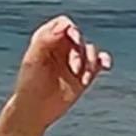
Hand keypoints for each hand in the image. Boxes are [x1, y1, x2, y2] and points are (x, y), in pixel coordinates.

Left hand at [11, 15, 111, 132]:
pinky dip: (103, 61)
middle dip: (79, 52)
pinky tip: (106, 66)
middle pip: (79, 38)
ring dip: (91, 62)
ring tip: (84, 79)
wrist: (33, 111)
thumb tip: (64, 24)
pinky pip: (99, 62)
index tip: (73, 39)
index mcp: (48, 41)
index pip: (63, 24)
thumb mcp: (33, 62)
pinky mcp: (83, 73)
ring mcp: (74, 60)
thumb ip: (44, 39)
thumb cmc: (29, 86)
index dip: (71, 29)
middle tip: (74, 69)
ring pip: (91, 50)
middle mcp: (62, 48)